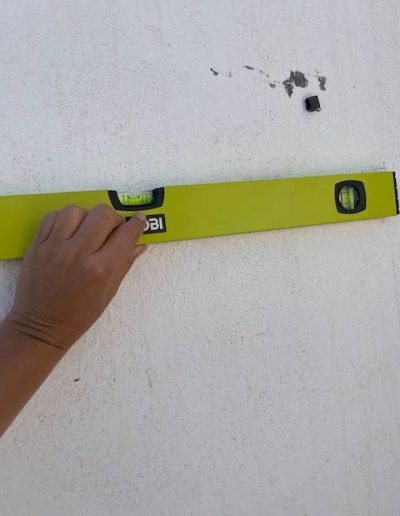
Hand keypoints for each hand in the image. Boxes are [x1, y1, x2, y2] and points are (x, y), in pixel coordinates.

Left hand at [5, 204, 146, 351]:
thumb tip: (140, 244)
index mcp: (100, 270)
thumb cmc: (78, 315)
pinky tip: (69, 232)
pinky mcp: (37, 245)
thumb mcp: (108, 293)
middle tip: (111, 231)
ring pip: (76, 210)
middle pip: (102, 214)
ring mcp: (54, 248)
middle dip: (113, 219)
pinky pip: (52, 216)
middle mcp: (78, 254)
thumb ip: (124, 264)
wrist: (41, 326)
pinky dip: (64, 219)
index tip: (139, 220)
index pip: (126, 234)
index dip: (137, 224)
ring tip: (87, 230)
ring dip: (86, 216)